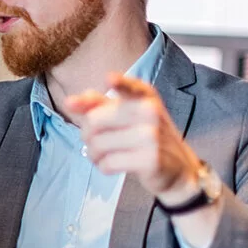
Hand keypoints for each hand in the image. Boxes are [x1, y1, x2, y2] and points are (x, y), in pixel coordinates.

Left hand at [65, 73, 203, 204]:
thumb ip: (99, 105)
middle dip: (86, 135)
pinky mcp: (149, 159)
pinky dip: (103, 167)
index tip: (109, 79)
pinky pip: (108, 163)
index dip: (119, 83)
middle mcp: (150, 112)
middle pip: (94, 120)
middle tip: (93, 142)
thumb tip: (70, 102)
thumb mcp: (128, 116)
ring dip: (93, 154)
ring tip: (101, 156)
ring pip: (98, 144)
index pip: (131, 86)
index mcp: (145, 97)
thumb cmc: (145, 137)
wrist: (178, 168)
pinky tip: (110, 166)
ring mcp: (151, 136)